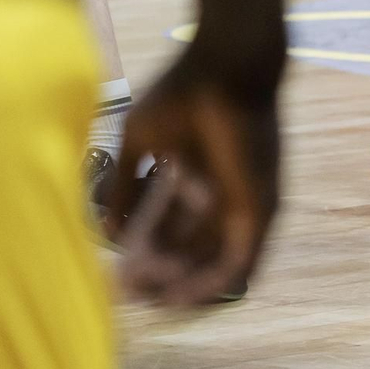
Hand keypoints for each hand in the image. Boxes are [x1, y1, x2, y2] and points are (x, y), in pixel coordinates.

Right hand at [105, 43, 282, 305]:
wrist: (226, 67)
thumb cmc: (183, 91)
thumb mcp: (139, 140)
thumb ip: (124, 185)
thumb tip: (107, 229)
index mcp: (197, 170)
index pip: (171, 222)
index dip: (144, 248)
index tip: (119, 271)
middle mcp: (222, 190)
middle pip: (191, 245)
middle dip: (161, 270)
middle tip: (132, 292)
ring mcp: (244, 200)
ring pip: (214, 257)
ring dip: (185, 283)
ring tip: (153, 301)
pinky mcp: (262, 207)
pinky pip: (242, 259)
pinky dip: (214, 282)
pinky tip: (183, 297)